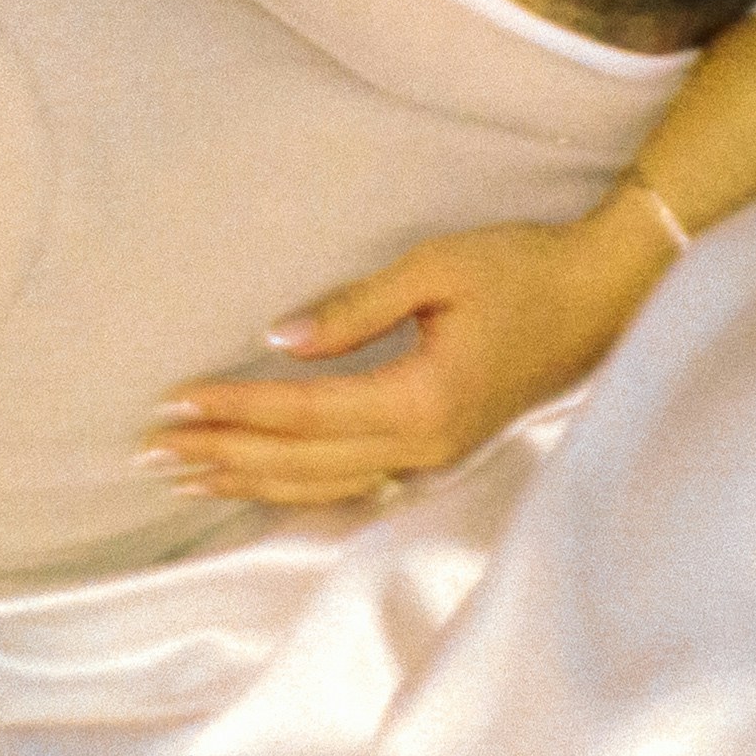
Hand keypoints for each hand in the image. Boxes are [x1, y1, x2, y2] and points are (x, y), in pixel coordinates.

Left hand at [143, 209, 670, 504]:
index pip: (304, 412)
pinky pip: (351, 483)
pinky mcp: (438, 451)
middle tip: (151, 452)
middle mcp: (423, 445)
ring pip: (323, 484)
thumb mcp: (437, 268)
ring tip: (186, 479)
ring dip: (250, 481)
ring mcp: (433, 457)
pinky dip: (294, 487)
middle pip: (302, 462)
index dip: (234, 409)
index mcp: (421, 400)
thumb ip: (356, 307)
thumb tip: (277, 339)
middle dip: (223, 457)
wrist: (603, 299)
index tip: (174, 401)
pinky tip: (258, 486)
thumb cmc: (523, 269)